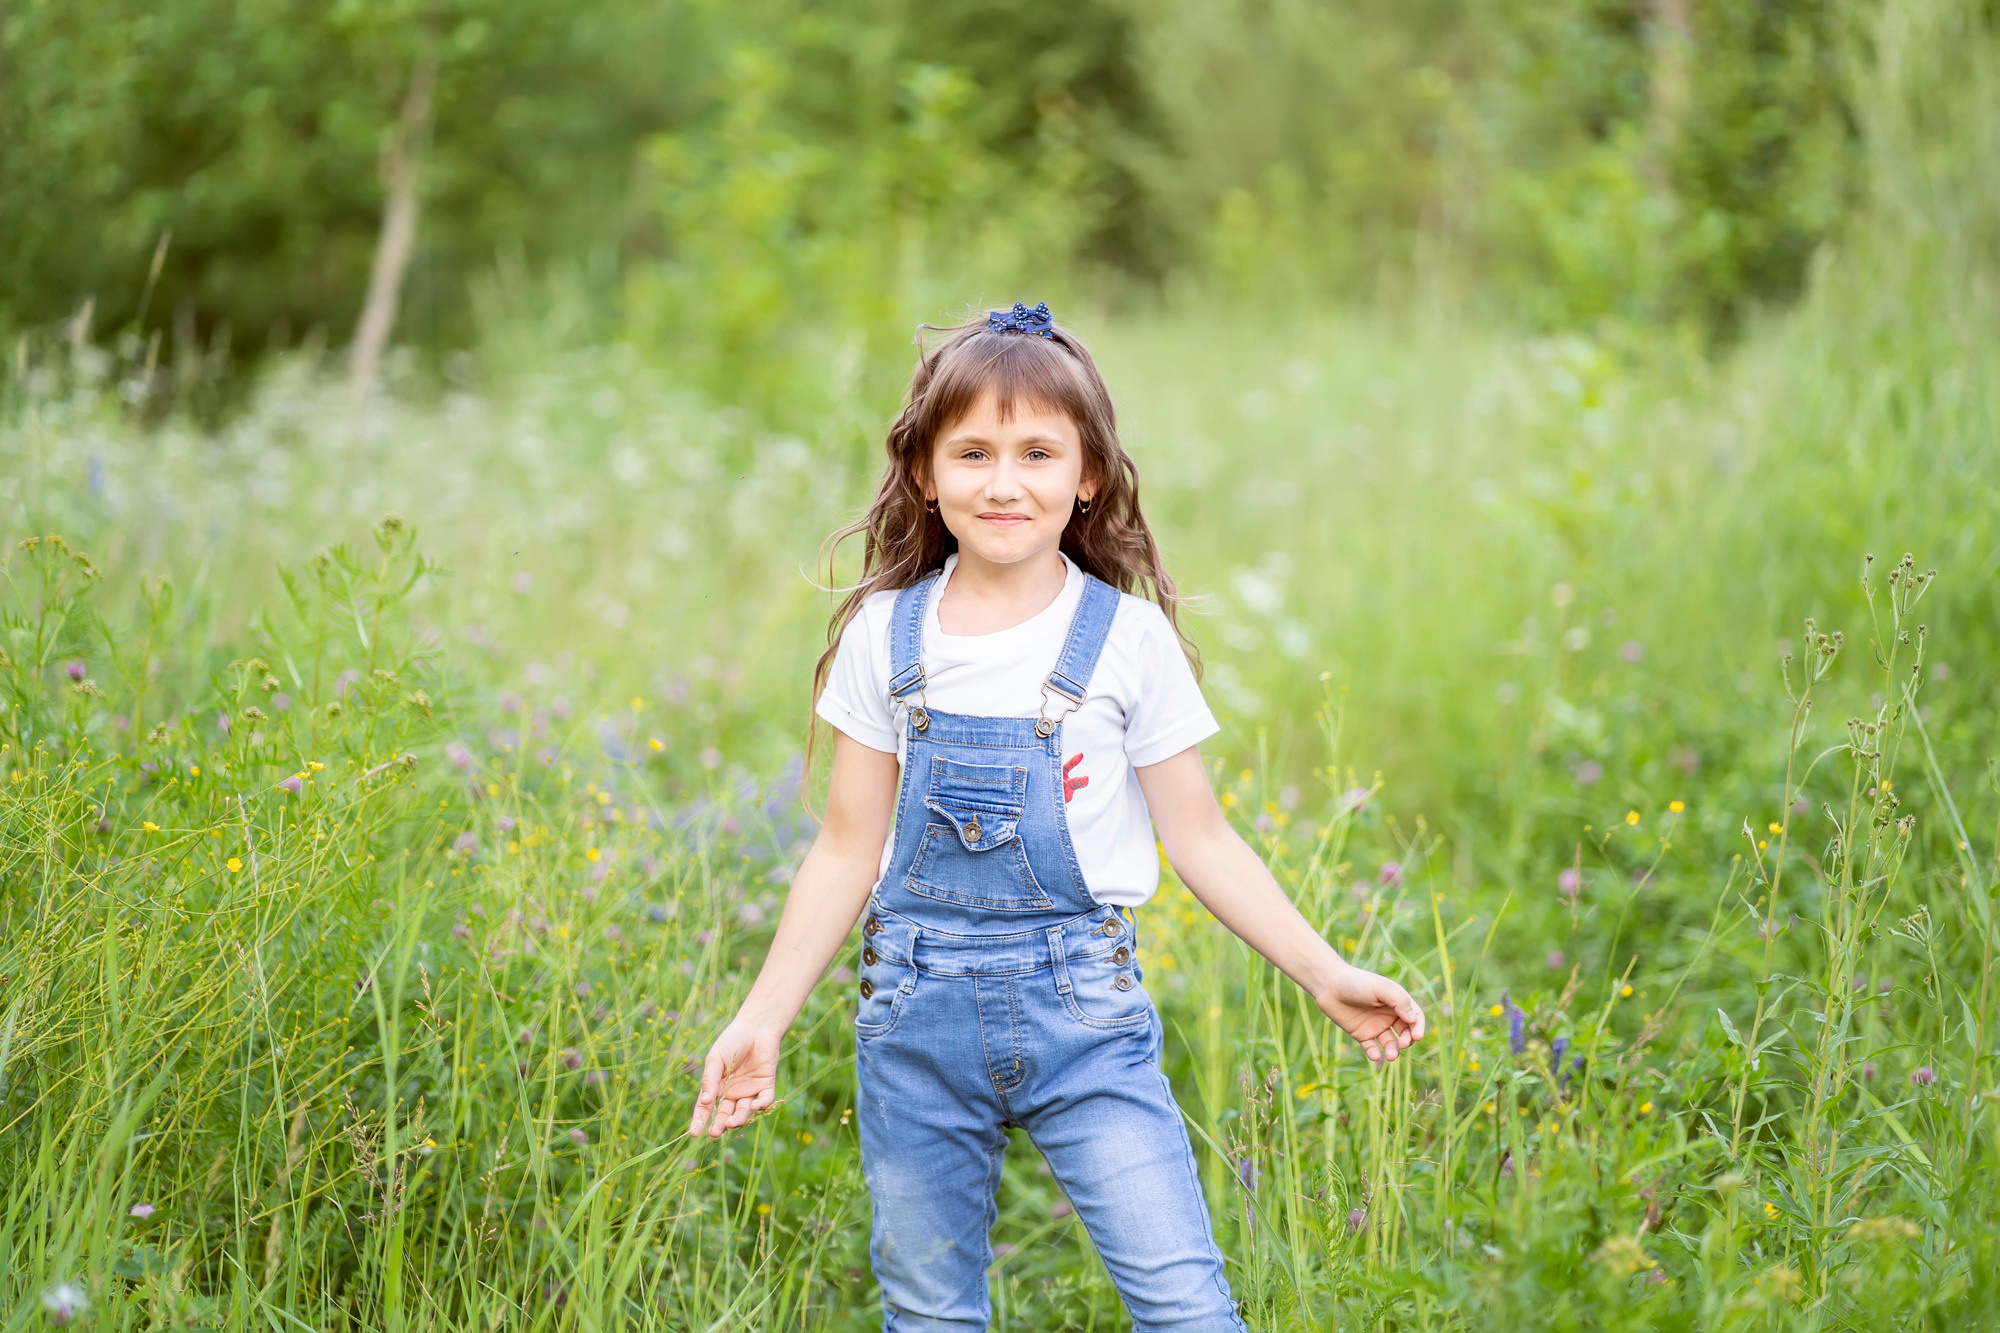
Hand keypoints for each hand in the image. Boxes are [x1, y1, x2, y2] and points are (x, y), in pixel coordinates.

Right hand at [688, 1019, 780, 1138]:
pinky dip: (761, 1105)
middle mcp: (732, 1092)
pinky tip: (755, 1105)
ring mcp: (749, 1090)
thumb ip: (710, 1079)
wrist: (756, 1027)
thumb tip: (705, 1101)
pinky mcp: (766, 1085)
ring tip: (732, 1122)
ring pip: (744, 1111)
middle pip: (724, 1114)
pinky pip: (764, 1100)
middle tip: (715, 1133)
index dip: (700, 1120)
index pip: (706, 1108)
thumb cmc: (732, 1041)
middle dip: (719, 1124)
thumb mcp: (716, 1059)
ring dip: (738, 1118)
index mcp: (716, 1086)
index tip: (695, 1133)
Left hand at [1316, 965, 1425, 1063]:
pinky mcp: (1362, 1034)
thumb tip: (1414, 1020)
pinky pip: (1372, 1048)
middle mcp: (1389, 1015)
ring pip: (1390, 1044)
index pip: (1416, 1017)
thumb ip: (1399, 1001)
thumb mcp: (1381, 988)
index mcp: (1397, 1002)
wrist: (1329, 985)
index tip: (1417, 1036)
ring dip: (1393, 1051)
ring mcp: (1375, 1026)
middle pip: (1406, 1033)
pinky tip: (1375, 1055)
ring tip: (1390, 1056)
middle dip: (1407, 1040)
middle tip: (1402, 1044)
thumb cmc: (1357, 982)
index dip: (1419, 1027)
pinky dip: (1375, 1054)